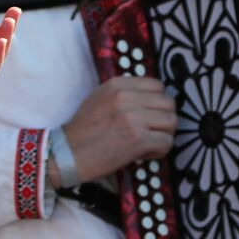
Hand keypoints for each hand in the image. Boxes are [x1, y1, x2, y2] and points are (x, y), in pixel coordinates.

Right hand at [54, 75, 175, 183]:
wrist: (66, 154)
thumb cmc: (83, 131)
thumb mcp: (100, 99)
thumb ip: (125, 95)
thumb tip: (153, 100)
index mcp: (118, 84)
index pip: (158, 86)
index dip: (157, 103)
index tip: (149, 116)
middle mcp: (127, 97)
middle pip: (168, 103)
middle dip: (164, 120)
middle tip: (151, 132)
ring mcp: (134, 117)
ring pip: (172, 122)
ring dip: (163, 135)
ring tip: (147, 143)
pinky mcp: (138, 138)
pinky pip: (166, 142)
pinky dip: (159, 151)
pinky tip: (143, 154)